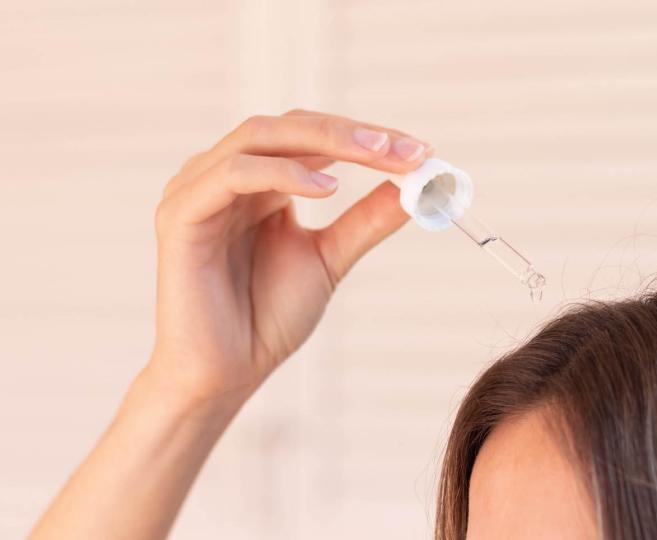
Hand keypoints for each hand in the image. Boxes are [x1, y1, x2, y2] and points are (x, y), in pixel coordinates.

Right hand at [148, 110, 429, 406]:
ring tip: (379, 155)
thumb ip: (366, 220)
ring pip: (261, 136)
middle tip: (405, 148)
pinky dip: (282, 173)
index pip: (314, 136)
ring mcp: (197, 189)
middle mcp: (225, 174)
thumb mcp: (331, 258)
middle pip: (291, 125)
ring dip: (326, 140)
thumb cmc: (268, 318)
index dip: (368, 137)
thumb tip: (418, 188)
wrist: (226, 374)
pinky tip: (327, 190)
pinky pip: (233, 174)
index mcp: (259, 181)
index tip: (421, 151)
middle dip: (354, 133)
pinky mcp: (179, 214)